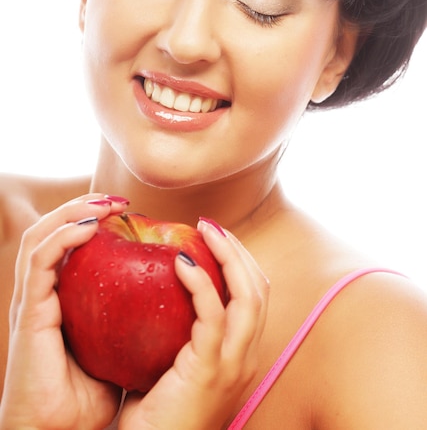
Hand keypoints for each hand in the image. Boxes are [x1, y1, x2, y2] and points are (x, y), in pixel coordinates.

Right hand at [0, 195, 128, 429]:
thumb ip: (133, 326)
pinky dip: (63, 236)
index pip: (67, 247)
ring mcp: (32, 300)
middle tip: (119, 200)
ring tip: (105, 203)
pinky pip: (40, 261)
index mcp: (58, 300)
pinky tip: (91, 226)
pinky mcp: (28, 312)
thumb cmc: (87, 401)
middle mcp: (42, 294)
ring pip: (39, 236)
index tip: (128, 211)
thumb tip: (171, 306)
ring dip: (72, 211)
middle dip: (83, 206)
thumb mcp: (117, 352)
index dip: (92, 221)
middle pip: (51, 231)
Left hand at [119, 219, 269, 429]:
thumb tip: (157, 287)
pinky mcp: (210, 370)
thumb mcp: (174, 365)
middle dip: (238, 250)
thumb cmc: (154, 414)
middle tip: (209, 226)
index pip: (255, 297)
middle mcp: (245, 357)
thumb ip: (177, 330)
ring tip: (203, 231)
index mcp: (240, 355)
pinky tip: (182, 262)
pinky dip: (201, 282)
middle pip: (259, 288)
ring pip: (248, 296)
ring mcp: (233, 365)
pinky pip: (212, 315)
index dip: (240, 262)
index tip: (215, 237)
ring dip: (228, 256)